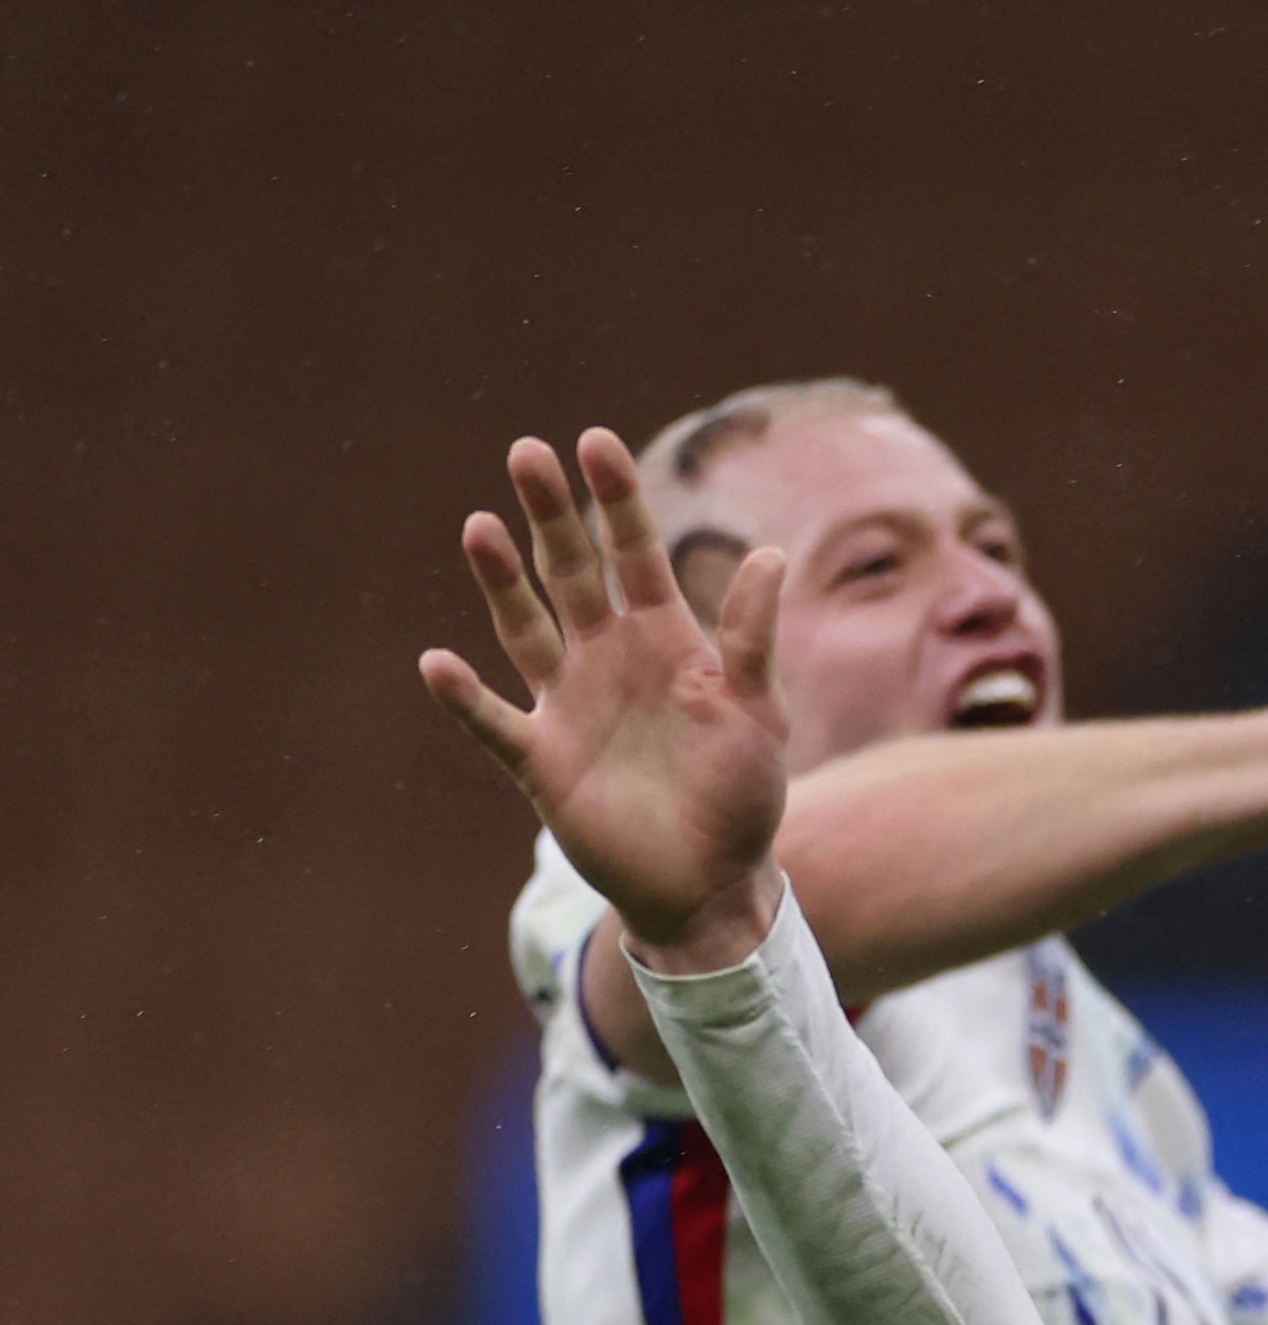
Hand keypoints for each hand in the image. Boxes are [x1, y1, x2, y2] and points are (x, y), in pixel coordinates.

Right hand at [420, 429, 792, 967]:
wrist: (714, 881)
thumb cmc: (743, 795)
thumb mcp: (758, 712)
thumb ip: (753, 638)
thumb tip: (773, 555)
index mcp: (665, 640)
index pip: (635, 555)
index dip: (615, 502)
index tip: (593, 442)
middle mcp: (608, 659)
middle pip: (572, 573)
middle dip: (550, 515)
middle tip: (526, 453)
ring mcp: (568, 704)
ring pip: (525, 628)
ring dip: (502, 582)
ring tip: (479, 526)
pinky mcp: (541, 760)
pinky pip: (495, 722)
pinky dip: (466, 698)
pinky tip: (438, 665)